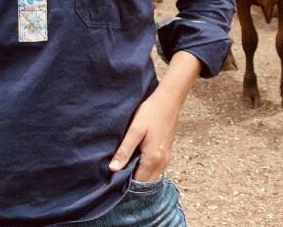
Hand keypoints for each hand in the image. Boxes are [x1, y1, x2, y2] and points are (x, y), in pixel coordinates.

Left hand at [108, 51, 202, 180]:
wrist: (169, 99)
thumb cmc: (151, 112)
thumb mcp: (134, 130)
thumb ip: (124, 151)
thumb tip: (113, 169)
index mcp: (153, 158)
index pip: (138, 182)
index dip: (125, 182)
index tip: (113, 177)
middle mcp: (162, 162)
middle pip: (146, 181)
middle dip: (132, 180)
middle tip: (117, 172)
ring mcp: (166, 157)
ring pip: (151, 176)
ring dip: (139, 174)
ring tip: (124, 165)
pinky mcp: (167, 152)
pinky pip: (155, 168)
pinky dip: (145, 168)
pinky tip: (135, 158)